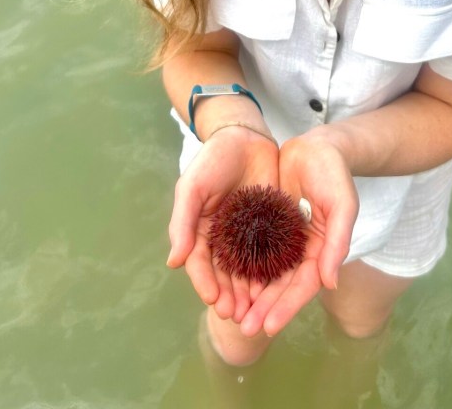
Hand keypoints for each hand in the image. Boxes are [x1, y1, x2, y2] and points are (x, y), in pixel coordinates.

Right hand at [166, 126, 278, 321]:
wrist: (246, 137)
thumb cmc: (213, 159)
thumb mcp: (193, 187)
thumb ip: (183, 222)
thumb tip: (174, 263)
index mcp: (201, 231)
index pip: (200, 264)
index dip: (205, 283)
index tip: (214, 300)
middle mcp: (223, 239)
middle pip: (225, 275)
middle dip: (229, 296)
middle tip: (238, 314)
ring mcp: (248, 234)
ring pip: (248, 271)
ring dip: (249, 292)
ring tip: (256, 310)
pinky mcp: (271, 226)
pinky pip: (272, 254)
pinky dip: (272, 272)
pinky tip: (278, 286)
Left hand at [237, 129, 358, 337]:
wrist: (317, 145)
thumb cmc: (334, 173)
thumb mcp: (342, 204)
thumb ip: (338, 242)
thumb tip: (329, 283)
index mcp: (322, 250)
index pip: (304, 285)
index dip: (287, 306)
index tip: (268, 326)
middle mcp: (301, 249)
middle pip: (281, 285)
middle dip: (264, 307)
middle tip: (244, 328)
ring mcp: (283, 237)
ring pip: (264, 271)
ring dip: (250, 293)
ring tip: (231, 313)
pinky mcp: (267, 222)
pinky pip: (252, 247)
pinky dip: (241, 264)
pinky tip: (225, 278)